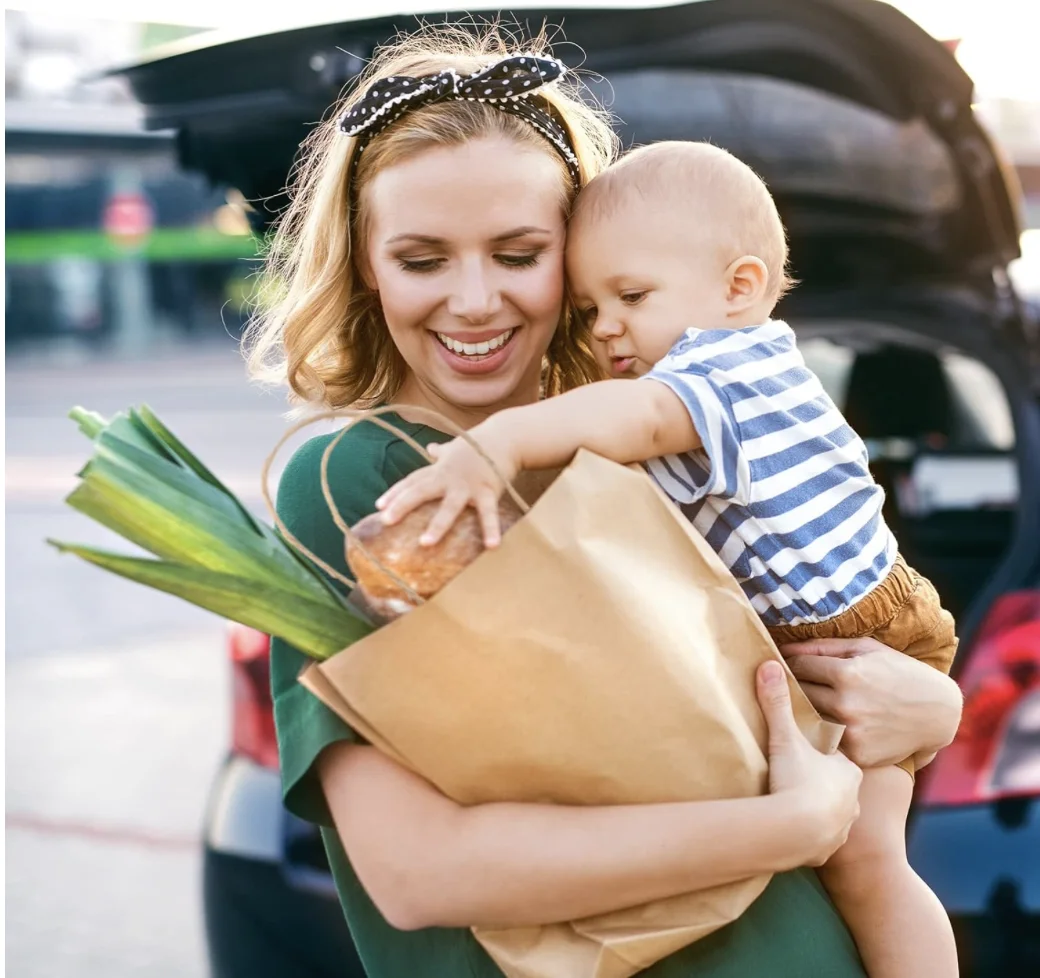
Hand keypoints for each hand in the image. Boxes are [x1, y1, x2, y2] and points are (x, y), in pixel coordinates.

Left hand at [376, 434, 519, 547]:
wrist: (506, 436)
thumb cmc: (478, 446)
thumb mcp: (456, 447)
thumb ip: (441, 452)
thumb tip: (430, 448)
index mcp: (439, 469)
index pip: (412, 481)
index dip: (395, 493)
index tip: (378, 507)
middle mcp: (449, 477)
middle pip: (421, 490)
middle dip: (403, 504)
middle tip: (386, 521)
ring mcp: (468, 485)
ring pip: (450, 506)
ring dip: (437, 524)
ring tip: (425, 543)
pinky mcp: (488, 491)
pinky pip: (488, 513)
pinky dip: (491, 529)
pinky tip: (491, 546)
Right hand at [756, 661, 861, 866]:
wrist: (797, 833)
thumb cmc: (797, 781)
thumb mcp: (785, 738)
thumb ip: (778, 703)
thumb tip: (770, 665)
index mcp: (848, 769)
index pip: (837, 756)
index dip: (821, 753)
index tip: (805, 751)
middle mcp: (853, 798)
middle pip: (837, 785)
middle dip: (822, 782)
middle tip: (800, 776)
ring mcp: (843, 826)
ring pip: (835, 812)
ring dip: (819, 809)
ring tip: (798, 804)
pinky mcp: (829, 849)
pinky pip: (824, 838)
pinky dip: (813, 834)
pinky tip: (798, 829)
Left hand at [781, 637, 962, 767]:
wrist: (939, 714)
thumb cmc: (900, 672)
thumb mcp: (866, 649)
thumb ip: (824, 646)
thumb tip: (785, 649)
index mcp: (847, 673)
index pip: (797, 667)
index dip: (791, 664)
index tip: (789, 665)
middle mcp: (846, 704)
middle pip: (799, 693)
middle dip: (796, 686)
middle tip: (795, 684)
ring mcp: (852, 732)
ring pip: (808, 718)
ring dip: (807, 710)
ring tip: (814, 703)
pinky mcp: (858, 754)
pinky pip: (827, 741)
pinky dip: (826, 733)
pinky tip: (834, 725)